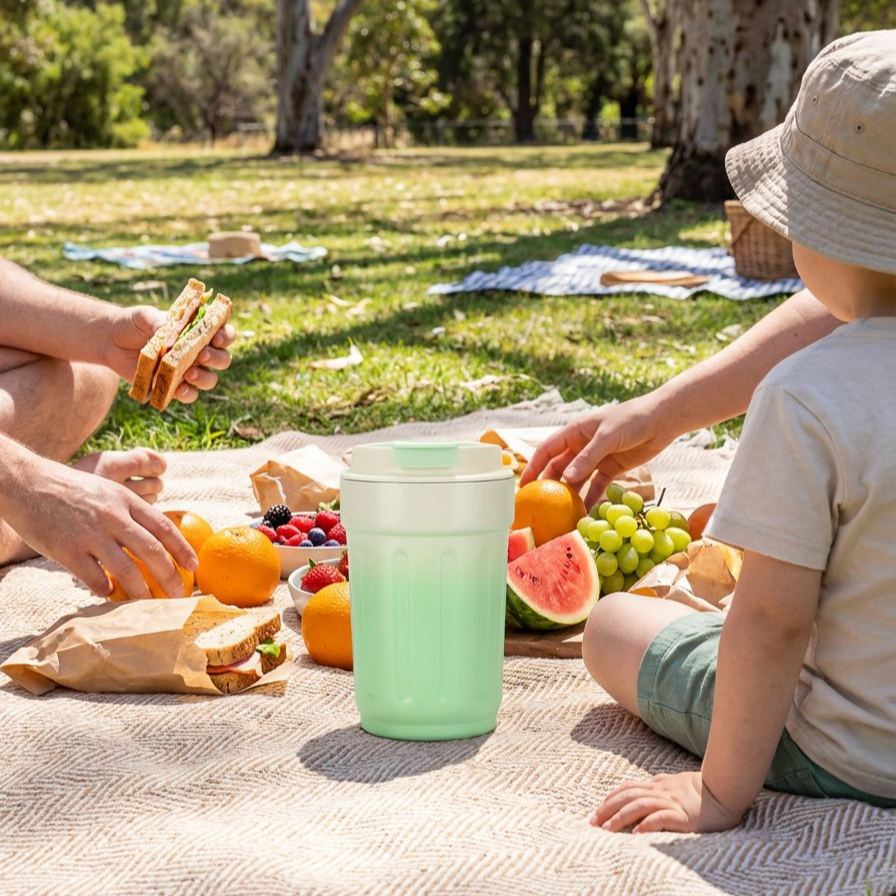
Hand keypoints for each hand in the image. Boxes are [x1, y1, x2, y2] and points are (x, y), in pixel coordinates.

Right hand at [9, 456, 197, 598]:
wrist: (27, 482)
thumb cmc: (70, 489)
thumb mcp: (107, 491)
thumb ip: (128, 512)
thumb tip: (153, 539)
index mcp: (125, 501)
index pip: (164, 528)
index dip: (182, 549)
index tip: (194, 565)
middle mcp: (112, 516)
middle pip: (152, 551)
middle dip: (170, 576)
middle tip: (179, 593)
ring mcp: (90, 534)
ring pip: (126, 569)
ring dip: (141, 591)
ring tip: (150, 603)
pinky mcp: (67, 550)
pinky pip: (93, 578)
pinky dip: (105, 590)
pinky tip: (109, 595)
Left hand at [105, 305, 234, 403]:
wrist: (111, 341)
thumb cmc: (133, 323)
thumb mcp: (145, 315)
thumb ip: (159, 321)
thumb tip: (172, 334)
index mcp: (198, 331)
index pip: (223, 333)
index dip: (226, 336)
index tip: (217, 337)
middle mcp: (198, 352)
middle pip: (223, 359)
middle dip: (217, 358)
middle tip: (202, 355)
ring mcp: (188, 370)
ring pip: (210, 379)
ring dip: (205, 378)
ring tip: (189, 373)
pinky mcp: (174, 386)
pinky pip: (190, 395)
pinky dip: (188, 394)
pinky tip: (179, 389)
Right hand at [521, 393, 677, 506]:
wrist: (662, 419)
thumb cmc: (632, 419)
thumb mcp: (607, 436)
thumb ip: (588, 458)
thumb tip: (567, 479)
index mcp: (574, 432)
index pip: (546, 451)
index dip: (533, 468)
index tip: (523, 486)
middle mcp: (581, 446)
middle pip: (558, 468)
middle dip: (547, 486)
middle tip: (538, 506)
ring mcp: (596, 458)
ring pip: (576, 480)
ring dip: (568, 496)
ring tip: (559, 514)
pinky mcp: (611, 469)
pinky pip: (596, 487)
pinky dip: (590, 498)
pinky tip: (584, 513)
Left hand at [591, 771, 741, 833]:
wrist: (724, 789)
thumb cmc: (699, 788)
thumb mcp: (674, 783)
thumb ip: (659, 784)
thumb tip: (645, 785)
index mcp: (657, 785)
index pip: (627, 789)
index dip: (610, 799)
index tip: (596, 812)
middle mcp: (660, 792)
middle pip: (628, 796)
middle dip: (608, 808)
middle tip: (593, 822)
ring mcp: (672, 802)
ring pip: (640, 805)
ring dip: (621, 817)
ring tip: (608, 829)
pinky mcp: (684, 816)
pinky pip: (663, 818)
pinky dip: (648, 823)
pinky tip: (637, 832)